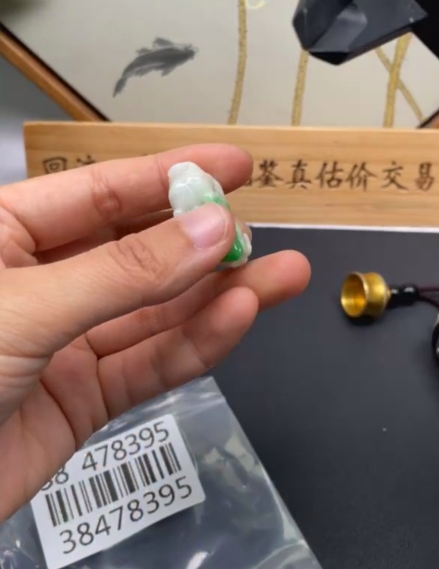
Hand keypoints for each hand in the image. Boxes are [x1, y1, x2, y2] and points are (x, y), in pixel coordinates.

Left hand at [0, 145, 309, 520]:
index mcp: (3, 236)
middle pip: (136, 253)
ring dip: (216, 296)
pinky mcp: (79, 402)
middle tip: (262, 233)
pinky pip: (146, 366)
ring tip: (281, 276)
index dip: (169, 177)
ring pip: (153, 313)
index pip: (98, 192)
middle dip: (201, 243)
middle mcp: (37, 284)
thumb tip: (210, 230)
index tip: (235, 166)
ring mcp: (61, 344)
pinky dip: (194, 346)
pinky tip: (237, 320)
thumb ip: (124, 273)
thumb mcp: (25, 307)